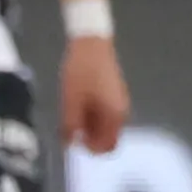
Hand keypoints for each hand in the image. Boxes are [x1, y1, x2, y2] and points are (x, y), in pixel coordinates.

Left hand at [60, 35, 129, 151]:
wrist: (91, 42)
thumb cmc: (81, 73)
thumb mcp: (71, 102)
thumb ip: (71, 127)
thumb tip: (70, 145)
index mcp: (114, 115)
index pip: (107, 146)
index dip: (90, 149)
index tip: (74, 138)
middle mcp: (121, 111)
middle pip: (107, 136)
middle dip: (88, 137)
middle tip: (70, 126)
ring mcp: (119, 100)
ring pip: (105, 125)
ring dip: (89, 125)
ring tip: (72, 112)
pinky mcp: (114, 92)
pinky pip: (105, 113)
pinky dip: (92, 114)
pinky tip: (78, 102)